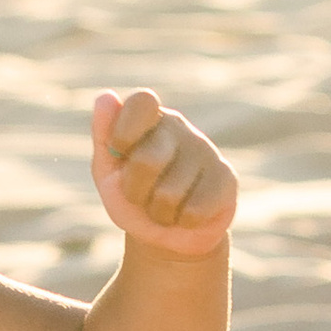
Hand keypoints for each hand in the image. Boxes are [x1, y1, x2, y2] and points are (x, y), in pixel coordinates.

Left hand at [93, 88, 235, 259]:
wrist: (165, 234)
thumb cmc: (132, 196)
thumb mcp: (108, 170)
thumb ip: (104, 135)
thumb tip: (106, 96)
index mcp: (149, 119)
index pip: (142, 102)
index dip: (124, 132)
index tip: (118, 151)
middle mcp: (180, 128)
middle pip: (147, 161)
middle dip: (134, 190)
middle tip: (139, 194)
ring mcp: (206, 150)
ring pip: (169, 195)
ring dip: (158, 212)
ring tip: (163, 207)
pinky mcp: (227, 178)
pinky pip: (194, 210)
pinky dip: (181, 220)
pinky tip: (186, 214)